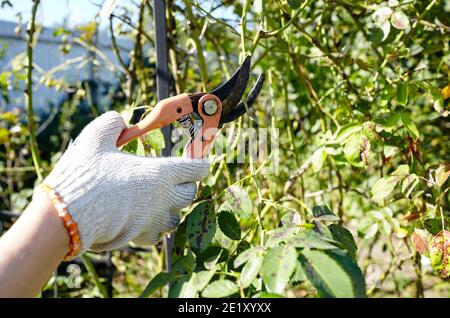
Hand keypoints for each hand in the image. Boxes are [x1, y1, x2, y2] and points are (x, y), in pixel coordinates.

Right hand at [39, 111, 208, 256]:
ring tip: (155, 197)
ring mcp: (154, 220)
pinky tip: (141, 217)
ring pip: (176, 215)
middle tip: (169, 174)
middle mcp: (164, 198)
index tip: (192, 154)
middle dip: (184, 182)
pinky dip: (154, 225)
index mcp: (161, 173)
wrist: (67, 216)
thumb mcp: (95, 138)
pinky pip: (158, 233)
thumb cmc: (85, 175)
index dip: (199, 160)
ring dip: (170, 206)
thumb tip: (120, 121)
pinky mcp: (140, 237)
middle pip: (190, 192)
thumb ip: (112, 123)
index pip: (198, 168)